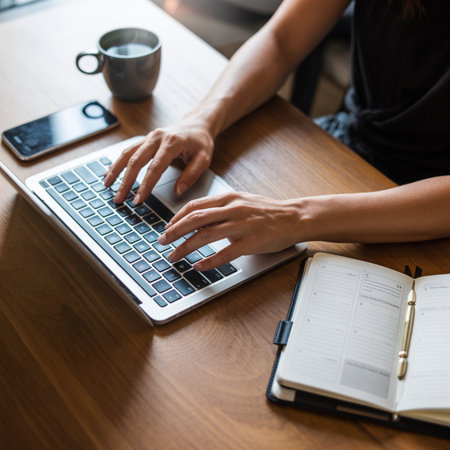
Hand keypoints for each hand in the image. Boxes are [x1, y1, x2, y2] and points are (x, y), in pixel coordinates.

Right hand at [104, 118, 213, 203]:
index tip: (138, 199)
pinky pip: (128, 151)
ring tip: (107, 185)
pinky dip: (118, 162)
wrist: (197, 123)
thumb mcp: (204, 158)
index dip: (146, 184)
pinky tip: (110, 173)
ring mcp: (149, 137)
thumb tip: (178, 191)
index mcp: (172, 142)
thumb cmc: (201, 142)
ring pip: (127, 153)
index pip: (155, 167)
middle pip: (136, 160)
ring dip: (116, 170)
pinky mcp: (145, 140)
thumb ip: (192, 175)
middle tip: (119, 199)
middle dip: (126, 181)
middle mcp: (157, 138)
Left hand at [159, 192, 301, 270]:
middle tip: (161, 241)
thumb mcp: (242, 201)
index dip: (177, 217)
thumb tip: (198, 218)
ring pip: (206, 235)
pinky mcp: (251, 242)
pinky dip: (209, 260)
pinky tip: (198, 266)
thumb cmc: (267, 211)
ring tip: (174, 256)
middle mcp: (233, 209)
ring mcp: (242, 225)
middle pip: (195, 219)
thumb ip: (221, 208)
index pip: (195, 205)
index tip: (167, 227)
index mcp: (229, 198)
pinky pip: (225, 253)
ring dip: (186, 246)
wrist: (294, 217)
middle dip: (174, 231)